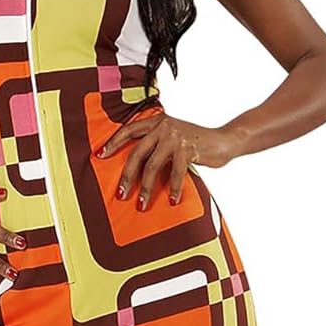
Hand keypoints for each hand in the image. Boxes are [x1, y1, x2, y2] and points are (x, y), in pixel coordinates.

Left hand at [95, 110, 232, 207]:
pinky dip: (173, 188)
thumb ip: (157, 143)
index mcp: (157, 122)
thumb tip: (137, 167)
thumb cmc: (197, 141)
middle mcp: (163, 126)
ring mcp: (175, 137)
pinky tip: (172, 200)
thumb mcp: (174, 137)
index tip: (100, 155)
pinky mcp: (187, 148)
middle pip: (137, 153)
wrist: (224, 139)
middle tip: (120, 194)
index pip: (129, 130)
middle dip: (127, 176)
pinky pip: (175, 173)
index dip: (114, 142)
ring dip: (145, 188)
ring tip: (142, 204)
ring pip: (152, 166)